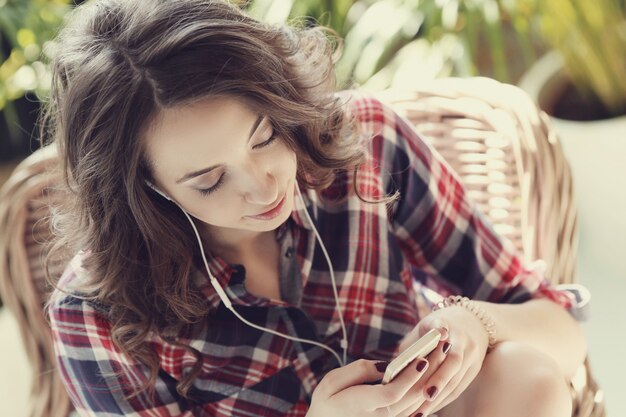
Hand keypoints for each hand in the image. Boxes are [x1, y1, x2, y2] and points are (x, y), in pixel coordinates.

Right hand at [306, 357, 429, 416]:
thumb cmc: (326, 402)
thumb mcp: (331, 382)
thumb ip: (358, 371)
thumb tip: (385, 366)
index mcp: (360, 406)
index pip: (391, 394)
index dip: (408, 378)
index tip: (421, 359)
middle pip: (410, 396)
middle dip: (429, 370)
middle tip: (441, 346)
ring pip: (417, 403)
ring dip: (432, 377)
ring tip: (442, 353)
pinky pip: (414, 408)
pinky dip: (427, 389)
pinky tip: (435, 372)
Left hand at [393, 305, 490, 416]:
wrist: (469, 322)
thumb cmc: (434, 328)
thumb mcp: (423, 328)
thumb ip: (412, 347)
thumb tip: (391, 372)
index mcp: (445, 324)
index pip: (442, 329)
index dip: (438, 336)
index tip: (430, 351)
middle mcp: (462, 339)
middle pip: (453, 361)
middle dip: (439, 380)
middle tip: (423, 396)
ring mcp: (472, 355)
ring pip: (456, 379)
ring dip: (438, 397)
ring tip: (419, 413)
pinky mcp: (474, 369)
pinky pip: (459, 387)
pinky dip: (443, 400)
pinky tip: (429, 409)